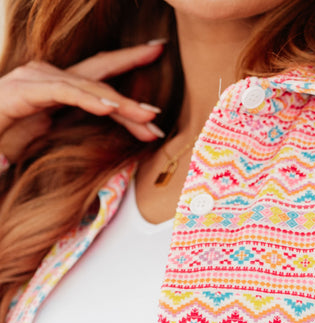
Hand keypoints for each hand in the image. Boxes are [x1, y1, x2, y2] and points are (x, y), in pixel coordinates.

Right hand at [0, 41, 165, 164]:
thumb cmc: (7, 139)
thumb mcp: (50, 137)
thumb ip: (76, 130)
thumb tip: (112, 138)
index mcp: (57, 85)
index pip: (99, 73)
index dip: (128, 62)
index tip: (156, 52)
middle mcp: (48, 75)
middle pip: (99, 77)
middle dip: (133, 85)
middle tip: (161, 109)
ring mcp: (36, 79)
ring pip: (88, 88)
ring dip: (120, 104)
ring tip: (147, 117)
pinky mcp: (26, 91)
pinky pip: (64, 93)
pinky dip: (89, 99)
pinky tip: (110, 108)